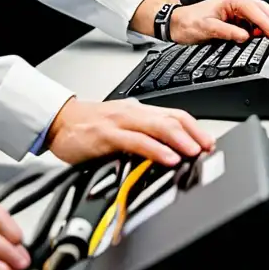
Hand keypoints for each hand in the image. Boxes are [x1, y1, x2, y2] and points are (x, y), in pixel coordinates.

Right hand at [45, 98, 214, 166]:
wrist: (59, 122)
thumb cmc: (89, 126)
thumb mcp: (121, 129)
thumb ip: (143, 138)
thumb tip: (169, 154)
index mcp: (139, 111)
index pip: (174, 115)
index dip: (195, 128)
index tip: (209, 143)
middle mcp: (134, 113)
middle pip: (171, 118)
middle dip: (194, 134)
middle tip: (208, 149)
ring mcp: (120, 122)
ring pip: (157, 126)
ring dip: (179, 140)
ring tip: (194, 152)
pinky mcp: (107, 135)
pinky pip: (136, 141)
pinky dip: (155, 149)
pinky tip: (167, 158)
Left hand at [170, 0, 268, 43]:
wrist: (177, 22)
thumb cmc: (189, 22)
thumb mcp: (207, 28)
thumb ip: (228, 32)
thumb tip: (245, 37)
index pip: (257, 12)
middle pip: (263, 12)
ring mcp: (238, 7)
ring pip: (261, 15)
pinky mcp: (236, 15)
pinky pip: (254, 21)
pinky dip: (262, 28)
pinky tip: (267, 35)